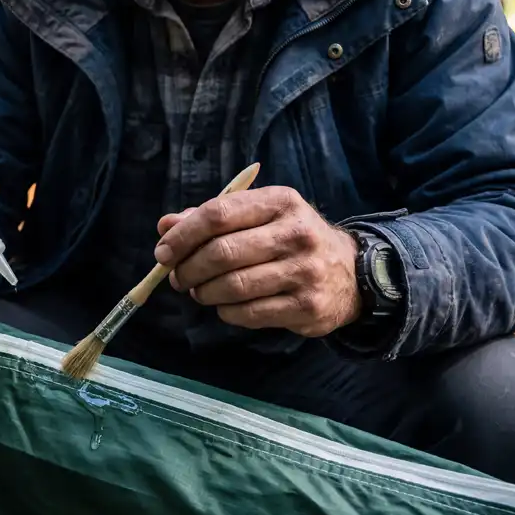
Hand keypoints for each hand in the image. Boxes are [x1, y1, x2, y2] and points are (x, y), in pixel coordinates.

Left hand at [152, 186, 360, 336]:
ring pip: (233, 286)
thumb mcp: (259, 217)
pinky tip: (226, 305)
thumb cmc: (290, 239)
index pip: (219, 213)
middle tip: (178, 277)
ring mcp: (305, 272)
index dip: (183, 234)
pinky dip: (226, 311)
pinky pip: (249, 313)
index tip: (163, 251)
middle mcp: (296, 233)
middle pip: (223, 253)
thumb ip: (211, 218)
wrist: (350, 272)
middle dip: (189, 268)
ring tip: (199, 292)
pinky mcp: (307, 306)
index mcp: (280, 202)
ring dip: (205, 293)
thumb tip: (165, 225)